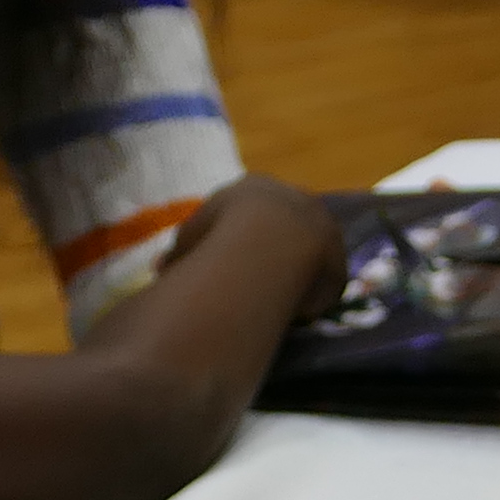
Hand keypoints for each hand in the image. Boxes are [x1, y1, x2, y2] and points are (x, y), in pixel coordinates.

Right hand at [187, 172, 348, 317]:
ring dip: (294, 274)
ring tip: (276, 302)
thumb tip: (161, 270)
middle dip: (272, 253)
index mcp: (254, 187)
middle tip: (257, 284)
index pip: (249, 211)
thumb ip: (180, 253)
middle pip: (284, 229)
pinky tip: (294, 312)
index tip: (232, 262)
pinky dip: (309, 294)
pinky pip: (323, 278)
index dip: (239, 238)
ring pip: (307, 252)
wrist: (267, 239)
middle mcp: (292, 197)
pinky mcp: (338, 254)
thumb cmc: (218, 234)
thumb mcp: (189, 240)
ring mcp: (320, 223)